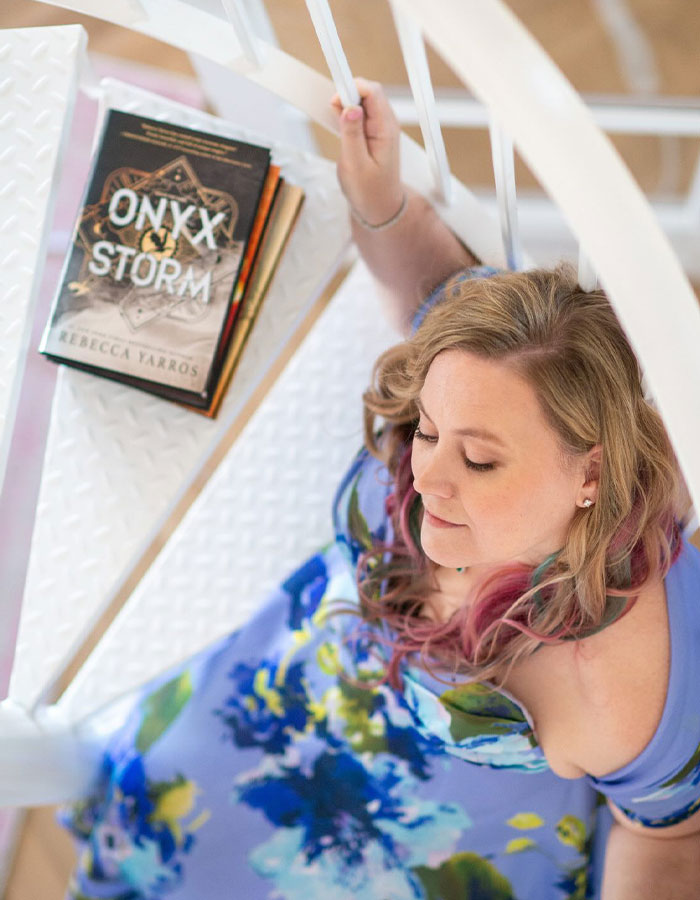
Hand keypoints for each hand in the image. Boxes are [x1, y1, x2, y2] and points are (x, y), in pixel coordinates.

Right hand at [331, 79, 403, 226]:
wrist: (379, 208)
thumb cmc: (369, 192)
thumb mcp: (355, 165)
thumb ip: (351, 134)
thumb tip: (350, 108)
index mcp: (386, 129)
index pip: (371, 91)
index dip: (350, 88)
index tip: (334, 99)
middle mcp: (386, 124)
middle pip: (366, 92)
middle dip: (346, 96)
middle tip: (334, 115)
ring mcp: (381, 127)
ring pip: (362, 101)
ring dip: (346, 106)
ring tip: (338, 127)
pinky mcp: (373, 132)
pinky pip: (360, 113)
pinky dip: (347, 116)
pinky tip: (342, 129)